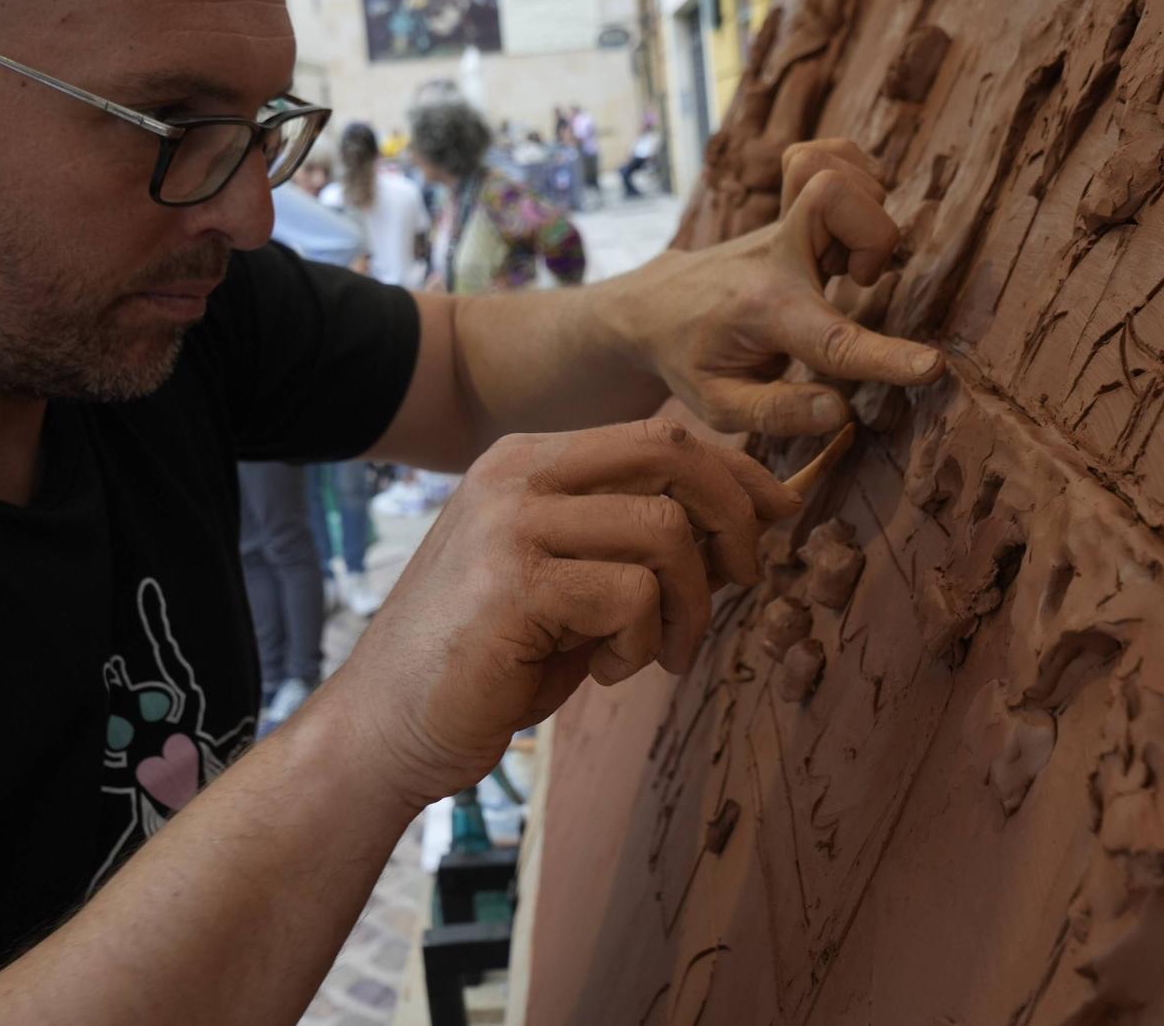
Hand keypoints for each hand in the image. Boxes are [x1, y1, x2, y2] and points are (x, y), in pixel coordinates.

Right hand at [319, 418, 798, 808]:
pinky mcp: (513, 586)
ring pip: (665, 531)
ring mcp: (509, 525)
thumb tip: (747, 522)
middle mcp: (515, 475)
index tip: (777, 514)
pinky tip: (600, 671)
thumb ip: (635, 542)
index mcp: (526, 461)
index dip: (734, 472)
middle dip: (732, 518)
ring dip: (687, 607)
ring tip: (652, 653)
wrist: (386, 729)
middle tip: (743, 582)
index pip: (658, 435)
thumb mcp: (570, 581)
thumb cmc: (490, 661)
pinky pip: (634, 596)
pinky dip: (642, 645)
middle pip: (670, 455)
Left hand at [616, 138, 943, 435]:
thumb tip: (841, 411)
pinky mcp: (790, 210)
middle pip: (834, 195)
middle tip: (856, 280)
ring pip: (837, 172)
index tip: (931, 367)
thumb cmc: (689, 360)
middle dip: (873, 236)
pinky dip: (855, 177)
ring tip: (846, 261)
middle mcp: (776, 256)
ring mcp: (782, 225)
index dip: (885, 357)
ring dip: (864, 210)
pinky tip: (848, 224)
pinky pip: (830, 157)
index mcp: (764, 314)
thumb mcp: (716, 406)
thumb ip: (777, 413)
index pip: (832, 338)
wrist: (654, 307)